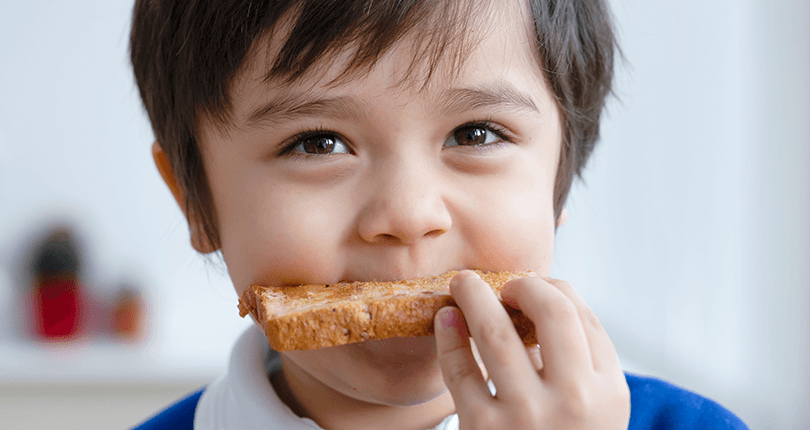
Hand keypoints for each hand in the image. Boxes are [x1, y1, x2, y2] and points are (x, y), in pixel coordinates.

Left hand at [434, 270, 629, 428]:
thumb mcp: (597, 407)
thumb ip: (580, 358)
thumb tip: (540, 296)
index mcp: (608, 389)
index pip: (580, 315)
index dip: (550, 289)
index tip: (527, 287)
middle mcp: (574, 400)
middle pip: (549, 313)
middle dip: (518, 284)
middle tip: (496, 281)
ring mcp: (527, 416)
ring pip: (495, 334)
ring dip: (473, 297)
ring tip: (461, 283)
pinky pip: (460, 370)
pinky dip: (448, 338)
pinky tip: (445, 320)